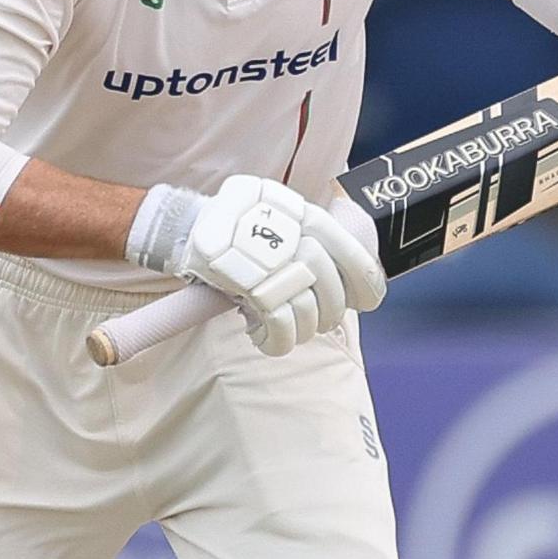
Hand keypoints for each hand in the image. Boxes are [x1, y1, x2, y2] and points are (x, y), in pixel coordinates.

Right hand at [133, 176, 383, 355]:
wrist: (190, 227)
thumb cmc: (239, 227)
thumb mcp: (282, 216)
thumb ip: (314, 237)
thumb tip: (349, 277)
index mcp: (309, 219)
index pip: (355, 256)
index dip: (367, 286)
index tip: (367, 302)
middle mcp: (298, 240)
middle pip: (333, 295)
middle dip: (327, 316)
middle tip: (313, 320)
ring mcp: (277, 265)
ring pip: (310, 315)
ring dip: (301, 331)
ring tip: (284, 327)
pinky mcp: (254, 288)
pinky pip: (283, 328)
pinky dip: (279, 341)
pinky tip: (267, 338)